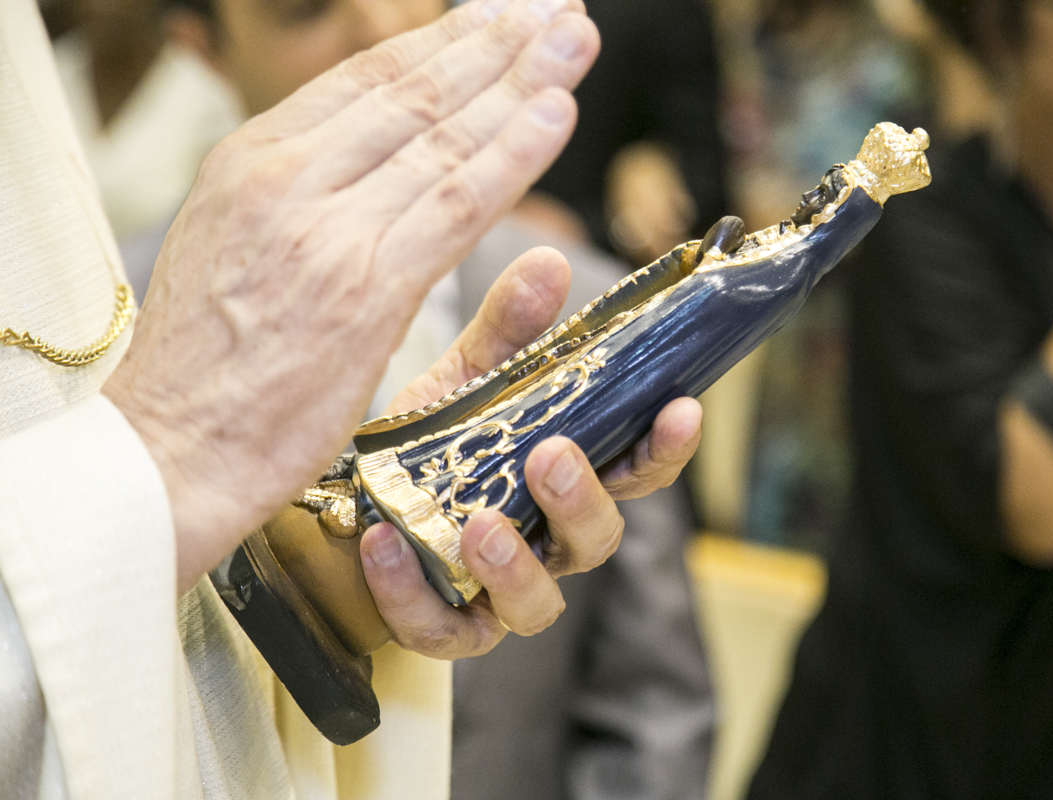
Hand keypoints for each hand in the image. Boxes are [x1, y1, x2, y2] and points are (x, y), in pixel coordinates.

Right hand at [102, 0, 600, 593]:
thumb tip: (374, 168)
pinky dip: (511, 157)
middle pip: (411, 92)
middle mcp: (284, 180)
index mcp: (247, 163)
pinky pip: (454, 206)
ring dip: (522, 82)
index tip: (498, 15)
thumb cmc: (203, 369)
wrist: (167, 453)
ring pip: (442, 138)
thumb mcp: (233, 250)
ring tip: (576, 38)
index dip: (444, 42)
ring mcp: (324, 232)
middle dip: (497, 43)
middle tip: (559, 8)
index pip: (364, 82)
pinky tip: (556, 115)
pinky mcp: (364, 292)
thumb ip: (300, 200)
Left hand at [359, 248, 702, 658]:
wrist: (338, 516)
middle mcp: (547, 539)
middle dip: (582, 501)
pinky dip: (413, 593)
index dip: (665, 446)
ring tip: (480, 523)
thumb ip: (506, 331)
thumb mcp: (462, 381)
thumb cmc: (423, 451)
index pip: (636, 468)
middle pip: (597, 539)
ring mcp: (499, 592)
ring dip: (514, 565)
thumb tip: (546, 261)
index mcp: (567, 475)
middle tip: (552, 456)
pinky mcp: (444, 626)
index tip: (680, 408)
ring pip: (537, 602)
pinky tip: (385, 544)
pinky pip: (442, 628)